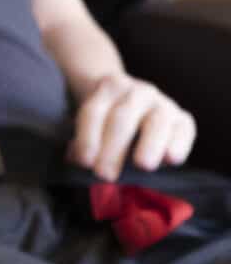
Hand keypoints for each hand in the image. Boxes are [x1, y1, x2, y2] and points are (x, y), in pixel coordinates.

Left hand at [67, 73, 194, 179]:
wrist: (133, 99)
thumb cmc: (106, 119)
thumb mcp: (91, 123)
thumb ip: (84, 142)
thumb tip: (80, 161)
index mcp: (106, 89)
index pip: (93, 113)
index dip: (87, 138)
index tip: (84, 162)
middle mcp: (136, 92)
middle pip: (122, 118)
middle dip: (112, 148)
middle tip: (105, 174)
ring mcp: (162, 103)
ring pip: (156, 122)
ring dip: (149, 145)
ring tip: (142, 165)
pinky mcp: (183, 119)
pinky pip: (183, 131)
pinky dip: (179, 144)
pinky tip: (172, 160)